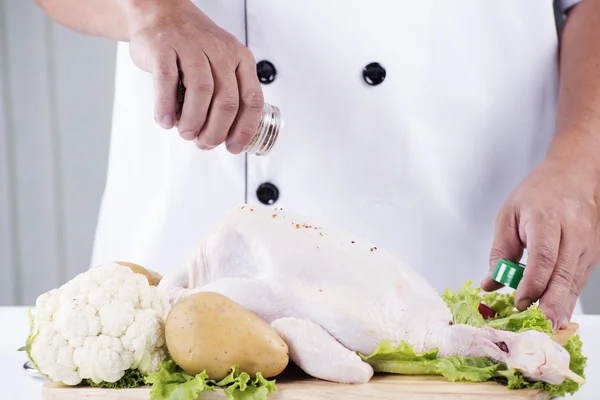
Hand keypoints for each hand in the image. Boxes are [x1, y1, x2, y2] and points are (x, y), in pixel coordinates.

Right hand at [127, 0, 262, 152]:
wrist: (162, 14)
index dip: (245, 128)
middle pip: (227, 101)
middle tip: (204, 143)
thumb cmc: (193, 47)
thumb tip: (226, 137)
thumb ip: (228, 95)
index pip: (252, 99)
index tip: (234, 146)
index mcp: (240, 59)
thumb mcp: (222, 64)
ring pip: (202, 91)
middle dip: (216, 131)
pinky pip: (167, 80)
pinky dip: (166, 106)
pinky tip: (166, 121)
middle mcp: (220, 52)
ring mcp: (192, 47)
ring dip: (194, 121)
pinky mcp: (164, 48)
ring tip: (187, 134)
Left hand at [481, 154, 599, 329]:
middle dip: (550, 304)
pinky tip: (557, 315)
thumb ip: (499, 251)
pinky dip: (567, 299)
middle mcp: (573, 233)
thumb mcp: (508, 214)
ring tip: (547, 330)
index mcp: (547, 219)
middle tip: (537, 327)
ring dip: (561, 308)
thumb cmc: (539, 192)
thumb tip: (490, 284)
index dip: (532, 284)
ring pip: (574, 283)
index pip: (543, 258)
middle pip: (563, 275)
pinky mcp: (593, 255)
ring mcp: (587, 245)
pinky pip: (579, 281)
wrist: (575, 174)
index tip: (518, 302)